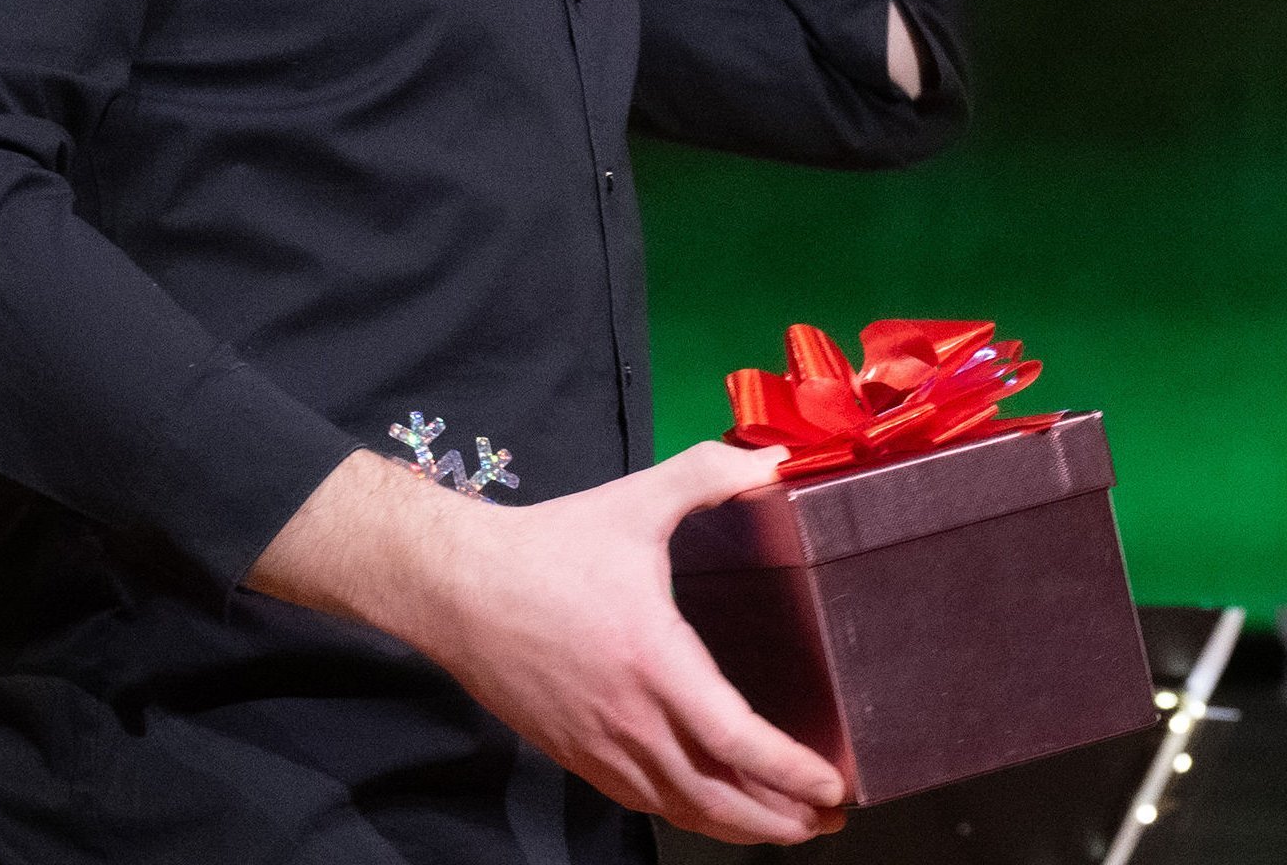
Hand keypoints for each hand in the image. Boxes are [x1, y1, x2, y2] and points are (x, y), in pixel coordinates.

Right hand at [257, 444, 849, 843]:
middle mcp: (628, 718)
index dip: (789, 770)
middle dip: (780, 818)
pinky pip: (640, 799)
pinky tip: (714, 808)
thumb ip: (709, 473)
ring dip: (739, 825)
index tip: (834, 786)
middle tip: (830, 820)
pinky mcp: (571, 752)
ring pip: (679, 806)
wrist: (452, 587)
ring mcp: (596, 744)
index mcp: (654, 661)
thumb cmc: (546, 547)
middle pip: (715, 795)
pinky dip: (687, 813)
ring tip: (789, 826)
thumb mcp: (635, 500)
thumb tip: (774, 459)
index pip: (736, 739)